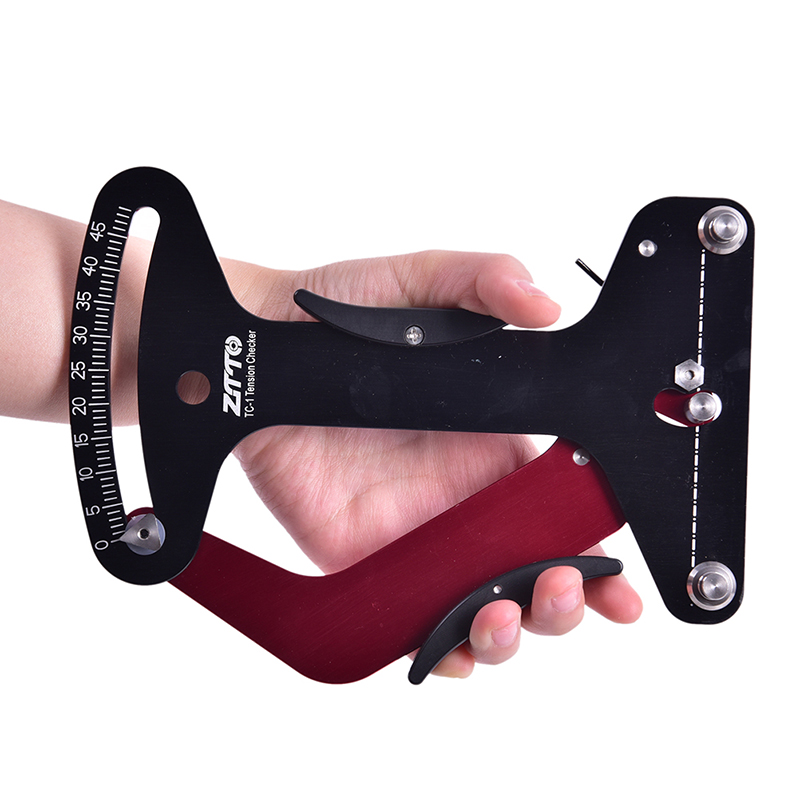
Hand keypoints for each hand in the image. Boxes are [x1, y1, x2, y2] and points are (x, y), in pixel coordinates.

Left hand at [229, 250, 641, 677]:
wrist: (259, 354)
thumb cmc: (342, 319)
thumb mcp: (419, 282)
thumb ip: (483, 280)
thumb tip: (545, 303)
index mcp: (498, 446)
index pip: (569, 508)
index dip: (599, 548)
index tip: (616, 573)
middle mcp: (468, 501)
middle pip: (539, 572)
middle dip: (566, 601)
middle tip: (561, 591)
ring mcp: (422, 538)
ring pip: (485, 608)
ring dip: (509, 632)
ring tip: (499, 616)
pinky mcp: (371, 563)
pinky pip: (413, 622)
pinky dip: (440, 652)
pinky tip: (449, 649)